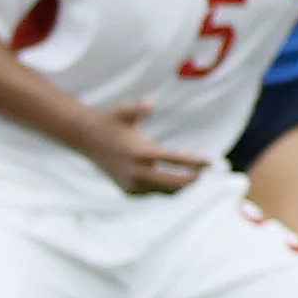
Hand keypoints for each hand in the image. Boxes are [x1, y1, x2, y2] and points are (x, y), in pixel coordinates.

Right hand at [74, 106, 203, 196]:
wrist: (85, 138)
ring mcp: (131, 184)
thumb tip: (151, 103)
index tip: (211, 163)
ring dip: (179, 186)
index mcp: (141, 153)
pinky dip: (164, 188)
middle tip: (203, 172)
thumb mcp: (124, 111)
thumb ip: (139, 108)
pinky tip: (172, 181)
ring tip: (192, 177)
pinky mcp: (127, 190)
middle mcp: (137, 173)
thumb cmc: (110, 121)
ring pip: (164, 191)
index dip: (195, 162)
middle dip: (191, 179)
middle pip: (173, 183)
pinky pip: (152, 193)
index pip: (175, 160)